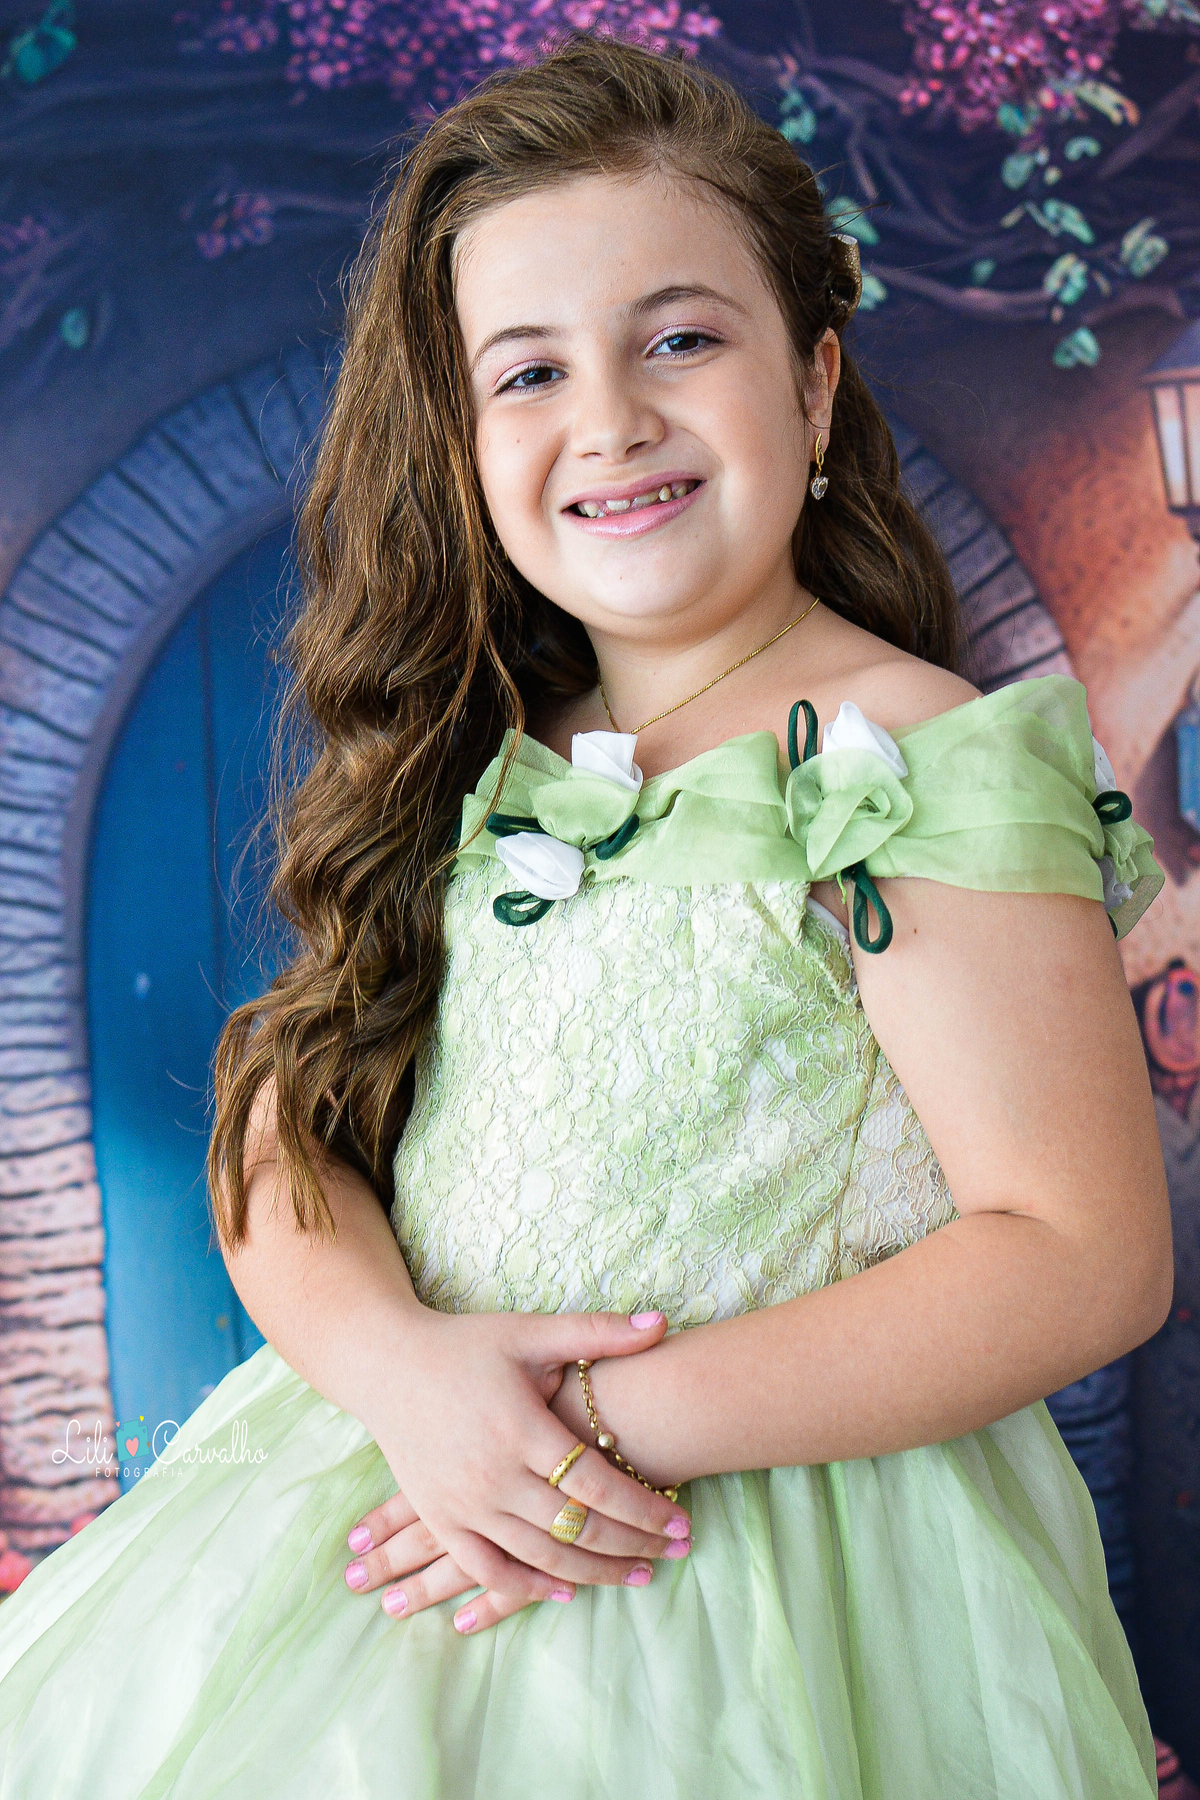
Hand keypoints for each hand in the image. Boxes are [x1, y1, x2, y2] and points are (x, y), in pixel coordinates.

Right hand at [343, 1307, 691, 1633]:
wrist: (386, 1364)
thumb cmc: (464, 1345)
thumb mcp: (528, 1332)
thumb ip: (595, 1332)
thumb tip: (662, 1325)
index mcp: (521, 1427)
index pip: (597, 1484)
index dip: (645, 1508)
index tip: (683, 1521)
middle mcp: (493, 1474)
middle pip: (578, 1527)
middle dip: (634, 1544)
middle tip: (676, 1552)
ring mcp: (464, 1503)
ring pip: (541, 1556)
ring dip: (596, 1571)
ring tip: (639, 1575)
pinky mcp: (441, 1519)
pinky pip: (489, 1569)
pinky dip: (529, 1588)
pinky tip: (569, 1591)